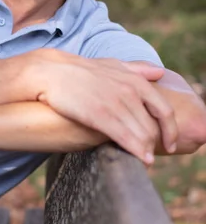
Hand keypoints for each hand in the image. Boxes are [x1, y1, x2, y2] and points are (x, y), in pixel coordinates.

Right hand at [33, 51, 176, 163]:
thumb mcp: (112, 64)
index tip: (171, 142)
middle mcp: (130, 91)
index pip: (164, 110)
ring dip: (146, 150)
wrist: (51, 72)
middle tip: (152, 154)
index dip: (171, 129)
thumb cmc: (81, 70)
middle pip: (153, 126)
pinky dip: (137, 151)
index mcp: (136, 80)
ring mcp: (116, 103)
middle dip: (155, 143)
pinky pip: (126, 138)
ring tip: (145, 160)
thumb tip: (160, 72)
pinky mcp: (101, 115)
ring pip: (142, 134)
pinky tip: (140, 160)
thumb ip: (137, 68)